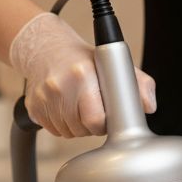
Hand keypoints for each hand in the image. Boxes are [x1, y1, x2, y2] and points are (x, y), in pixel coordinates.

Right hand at [9, 12, 154, 136]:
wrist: (45, 49)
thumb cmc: (81, 59)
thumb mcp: (111, 64)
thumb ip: (137, 83)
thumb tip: (149, 106)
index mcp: (82, 74)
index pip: (96, 120)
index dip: (104, 122)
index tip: (106, 114)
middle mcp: (59, 86)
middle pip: (82, 129)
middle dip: (91, 124)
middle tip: (92, 106)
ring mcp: (43, 98)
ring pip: (68, 133)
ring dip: (77, 126)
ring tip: (78, 104)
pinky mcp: (33, 108)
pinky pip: (54, 130)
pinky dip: (62, 124)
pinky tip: (65, 107)